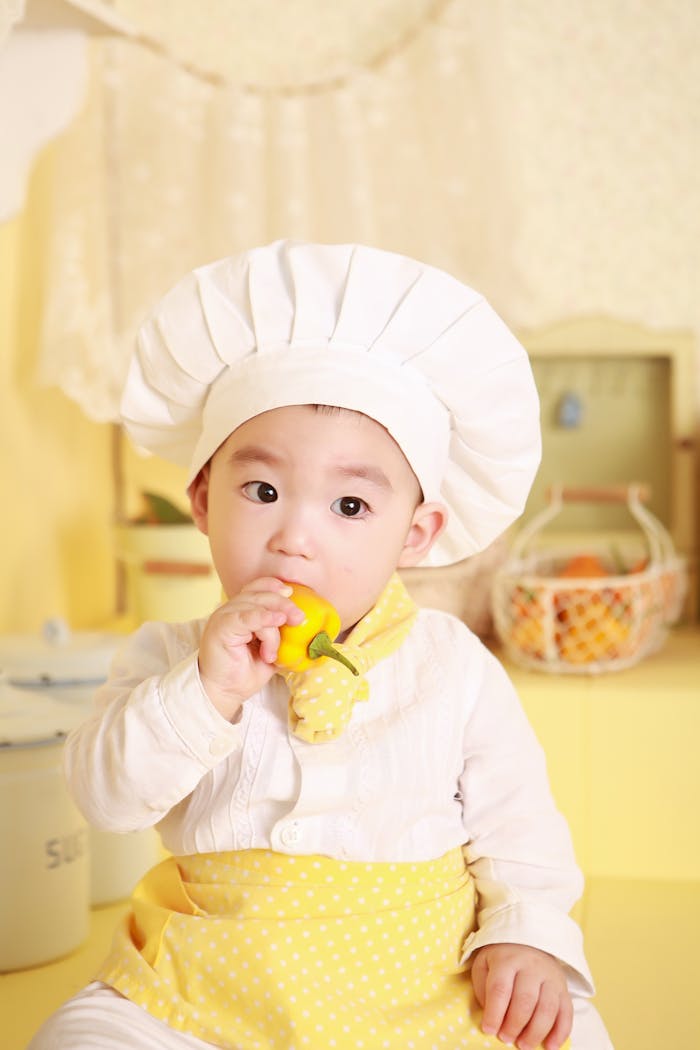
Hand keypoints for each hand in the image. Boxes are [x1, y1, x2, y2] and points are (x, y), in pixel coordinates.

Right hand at [198, 578, 304, 720]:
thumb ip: (282, 636)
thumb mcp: (271, 651)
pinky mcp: (221, 628)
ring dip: (271, 629)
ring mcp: (224, 617)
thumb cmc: (244, 672)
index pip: (257, 587)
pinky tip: (274, 622)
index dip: (274, 586)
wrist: (224, 693)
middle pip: (260, 594)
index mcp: (241, 611)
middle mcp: (231, 610)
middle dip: (283, 604)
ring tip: (272, 653)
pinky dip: (261, 618)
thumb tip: (306, 631)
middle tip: (299, 619)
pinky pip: (244, 617)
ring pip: (256, 607)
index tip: (292, 593)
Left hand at [471, 943, 572, 1049]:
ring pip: (547, 1008)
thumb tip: (491, 1017)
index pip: (500, 988)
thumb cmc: (501, 959)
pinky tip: (550, 1047)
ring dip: (536, 1032)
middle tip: (505, 1039)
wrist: (528, 941)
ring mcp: (550, 977)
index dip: (494, 1013)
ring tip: (523, 1045)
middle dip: (515, 1024)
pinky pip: (567, 1012)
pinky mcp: (564, 988)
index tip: (489, 1030)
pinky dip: (560, 1033)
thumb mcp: (484, 965)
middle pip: (525, 1000)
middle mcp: (531, 967)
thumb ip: (483, 989)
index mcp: (507, 960)